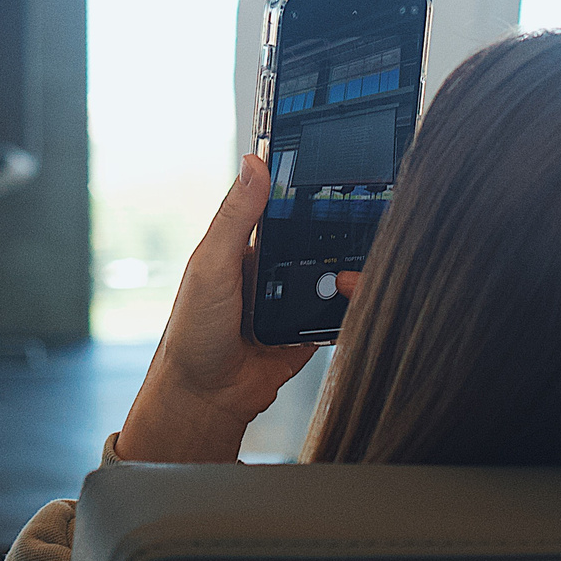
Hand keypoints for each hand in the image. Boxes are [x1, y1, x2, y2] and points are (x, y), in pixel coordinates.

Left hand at [115, 155, 357, 462]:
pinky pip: (338, 310)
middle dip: (337, 228)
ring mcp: (292, 297)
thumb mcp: (212, 264)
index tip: (335, 163)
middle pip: (314, 236)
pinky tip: (362, 293)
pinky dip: (350, 304)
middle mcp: (271, 267)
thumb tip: (254, 162)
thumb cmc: (193, 331)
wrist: (207, 398)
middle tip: (366, 213)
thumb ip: (235, 217)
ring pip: (332, 271)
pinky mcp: (310, 328)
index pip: (279, 203)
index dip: (303, 185)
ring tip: (367, 259)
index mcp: (245, 244)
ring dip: (346, 269)